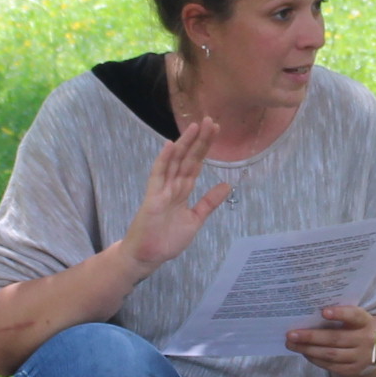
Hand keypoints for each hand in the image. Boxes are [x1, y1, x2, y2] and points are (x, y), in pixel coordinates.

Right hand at [123, 119, 230, 271]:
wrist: (148, 255)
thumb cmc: (167, 239)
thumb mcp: (195, 219)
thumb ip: (209, 202)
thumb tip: (227, 185)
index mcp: (183, 190)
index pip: (196, 164)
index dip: (205, 147)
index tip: (215, 131)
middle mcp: (173, 186)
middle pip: (187, 158)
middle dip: (199, 140)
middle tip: (210, 121)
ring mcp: (162, 190)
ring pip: (174, 162)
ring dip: (184, 144)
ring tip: (194, 127)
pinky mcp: (152, 197)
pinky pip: (158, 176)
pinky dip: (164, 160)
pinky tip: (170, 146)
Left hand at [286, 302, 375, 376]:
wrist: (371, 350)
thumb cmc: (353, 328)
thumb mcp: (352, 319)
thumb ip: (338, 315)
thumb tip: (306, 314)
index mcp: (365, 321)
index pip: (354, 315)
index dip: (340, 313)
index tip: (323, 312)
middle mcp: (365, 339)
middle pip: (336, 338)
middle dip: (311, 336)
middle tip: (291, 334)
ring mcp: (360, 357)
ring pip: (330, 354)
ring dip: (308, 349)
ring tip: (291, 344)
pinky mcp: (352, 370)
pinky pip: (330, 365)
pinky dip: (314, 359)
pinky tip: (303, 352)